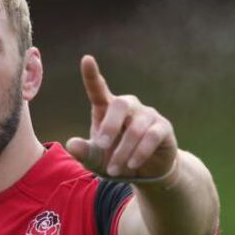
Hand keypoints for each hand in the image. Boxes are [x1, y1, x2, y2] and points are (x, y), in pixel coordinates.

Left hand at [65, 55, 178, 182]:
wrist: (144, 174)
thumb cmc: (115, 160)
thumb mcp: (96, 160)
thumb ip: (84, 152)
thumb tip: (71, 144)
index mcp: (107, 109)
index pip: (99, 89)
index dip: (92, 75)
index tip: (87, 59)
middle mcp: (128, 107)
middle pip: (120, 104)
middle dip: (110, 126)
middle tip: (101, 145)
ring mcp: (147, 115)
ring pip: (136, 127)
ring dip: (123, 150)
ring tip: (115, 169)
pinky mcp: (163, 128)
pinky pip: (152, 136)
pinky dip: (140, 152)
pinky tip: (132, 164)